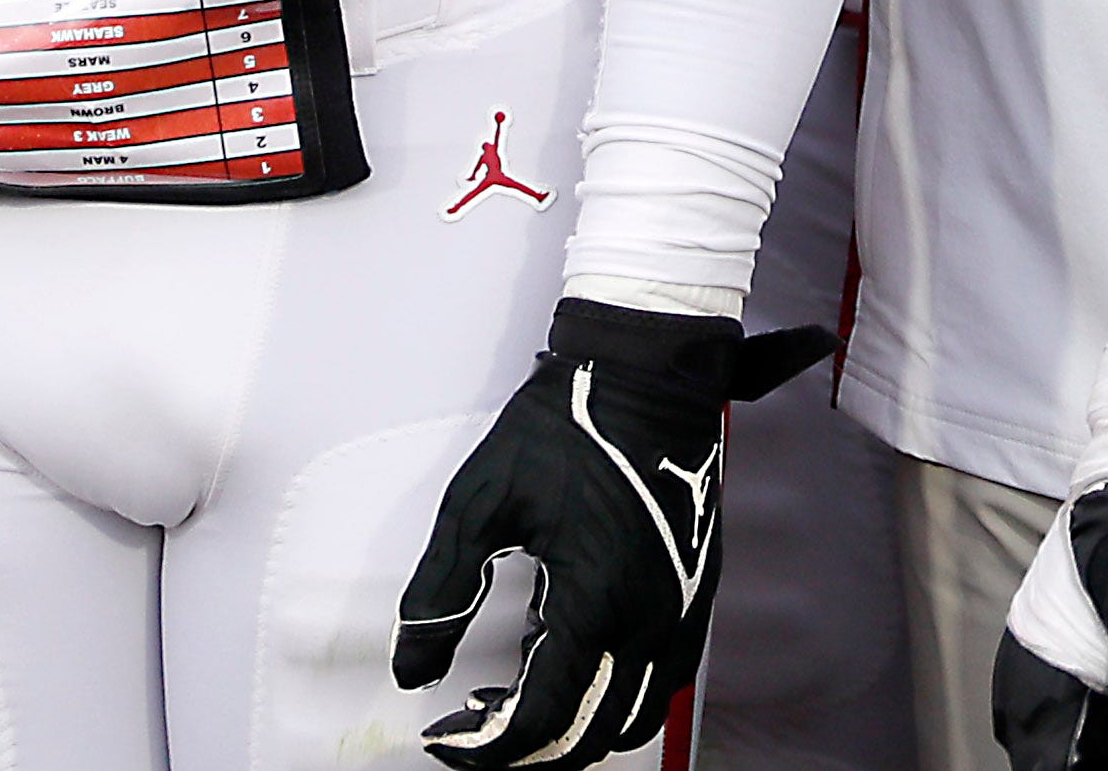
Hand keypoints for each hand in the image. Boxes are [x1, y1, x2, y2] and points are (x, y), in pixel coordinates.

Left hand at [393, 300, 833, 764]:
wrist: (648, 374)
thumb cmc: (569, 426)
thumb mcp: (479, 504)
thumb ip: (439, 593)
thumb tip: (412, 665)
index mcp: (594, 603)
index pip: (539, 721)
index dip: (483, 747)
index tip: (446, 735)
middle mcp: (648, 620)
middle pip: (590, 738)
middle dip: (526, 750)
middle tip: (477, 726)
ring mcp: (680, 610)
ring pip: (634, 720)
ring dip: (577, 729)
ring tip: (523, 701)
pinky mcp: (695, 593)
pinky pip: (662, 680)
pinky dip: (616, 698)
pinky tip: (573, 662)